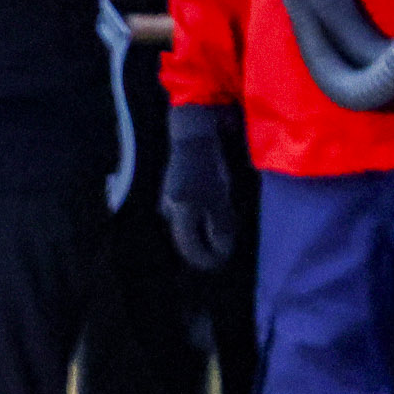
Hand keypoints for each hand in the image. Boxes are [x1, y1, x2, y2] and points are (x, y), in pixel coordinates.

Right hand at [160, 104, 239, 271]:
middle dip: (205, 245)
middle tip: (225, 245)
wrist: (194, 133)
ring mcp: (168, 196)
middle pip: (186, 238)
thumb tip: (220, 252)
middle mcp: (168, 208)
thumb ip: (219, 227)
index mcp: (178, 213)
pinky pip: (187, 212)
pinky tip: (213, 211)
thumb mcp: (219, 199)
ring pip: (186, 224)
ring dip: (203, 230)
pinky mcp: (174, 186)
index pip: (190, 249)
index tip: (223, 260)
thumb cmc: (209, 167)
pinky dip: (200, 217)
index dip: (207, 258)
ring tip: (223, 228)